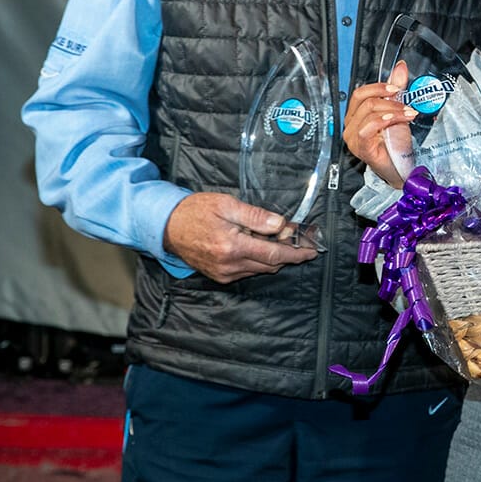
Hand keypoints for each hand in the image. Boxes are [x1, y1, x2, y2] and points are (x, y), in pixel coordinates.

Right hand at [163, 192, 317, 282]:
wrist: (167, 226)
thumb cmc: (196, 211)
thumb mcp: (227, 205)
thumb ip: (255, 216)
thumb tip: (281, 224)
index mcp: (233, 246)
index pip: (274, 254)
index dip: (296, 252)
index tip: (312, 250)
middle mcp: (229, 265)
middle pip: (271, 264)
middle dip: (290, 254)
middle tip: (304, 243)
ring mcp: (224, 273)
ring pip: (261, 269)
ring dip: (275, 258)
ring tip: (283, 241)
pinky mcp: (220, 276)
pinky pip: (248, 271)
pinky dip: (259, 261)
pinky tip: (261, 247)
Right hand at [341, 61, 417, 186]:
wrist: (401, 167)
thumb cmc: (395, 143)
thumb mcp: (397, 111)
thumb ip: (396, 90)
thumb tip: (400, 66)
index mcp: (356, 115)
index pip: (360, 93)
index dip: (378, 86)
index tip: (397, 87)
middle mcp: (351, 125)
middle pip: (363, 100)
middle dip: (388, 98)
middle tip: (405, 103)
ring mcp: (353, 137)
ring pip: (369, 112)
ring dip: (393, 110)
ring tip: (409, 114)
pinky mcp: (360, 147)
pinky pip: (369, 127)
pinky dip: (386, 120)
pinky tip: (399, 120)